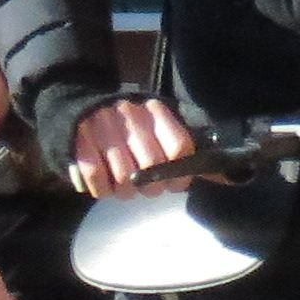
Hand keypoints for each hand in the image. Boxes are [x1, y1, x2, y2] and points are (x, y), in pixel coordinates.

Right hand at [71, 97, 197, 196]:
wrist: (77, 107)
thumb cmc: (126, 125)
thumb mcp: (156, 127)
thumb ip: (184, 150)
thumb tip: (222, 177)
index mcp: (153, 111)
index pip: (178, 146)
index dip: (180, 173)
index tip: (175, 183)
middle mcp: (129, 116)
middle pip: (151, 166)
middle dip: (152, 187)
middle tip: (146, 188)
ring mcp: (102, 128)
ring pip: (124, 178)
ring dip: (126, 192)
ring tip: (124, 187)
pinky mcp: (79, 142)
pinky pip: (97, 179)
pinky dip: (103, 191)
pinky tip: (106, 186)